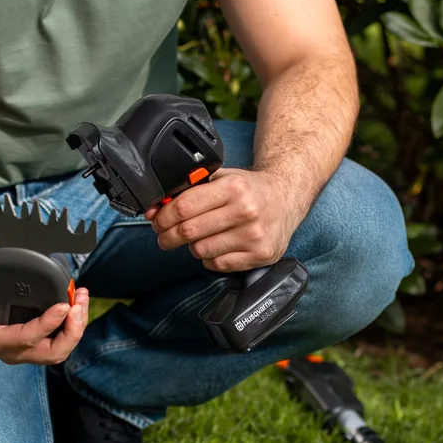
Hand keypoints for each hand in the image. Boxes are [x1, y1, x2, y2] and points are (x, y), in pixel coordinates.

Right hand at [0, 245, 89, 364]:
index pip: (25, 339)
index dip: (47, 325)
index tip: (64, 306)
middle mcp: (7, 350)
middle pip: (49, 353)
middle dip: (71, 332)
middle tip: (78, 305)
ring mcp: (20, 349)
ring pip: (58, 351)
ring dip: (75, 329)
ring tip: (82, 300)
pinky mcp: (31, 343)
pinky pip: (57, 342)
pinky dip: (71, 327)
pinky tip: (77, 304)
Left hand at [146, 168, 300, 272]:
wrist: (286, 198)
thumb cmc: (249, 189)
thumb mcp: (223, 178)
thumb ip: (191, 189)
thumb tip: (156, 209)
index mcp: (233, 188)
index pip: (184, 207)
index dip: (164, 217)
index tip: (157, 221)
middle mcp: (245, 211)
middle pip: (189, 231)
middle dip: (169, 236)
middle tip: (164, 236)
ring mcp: (254, 236)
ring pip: (201, 251)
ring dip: (193, 246)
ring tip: (199, 237)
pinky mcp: (259, 255)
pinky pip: (218, 264)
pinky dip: (210, 258)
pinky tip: (217, 246)